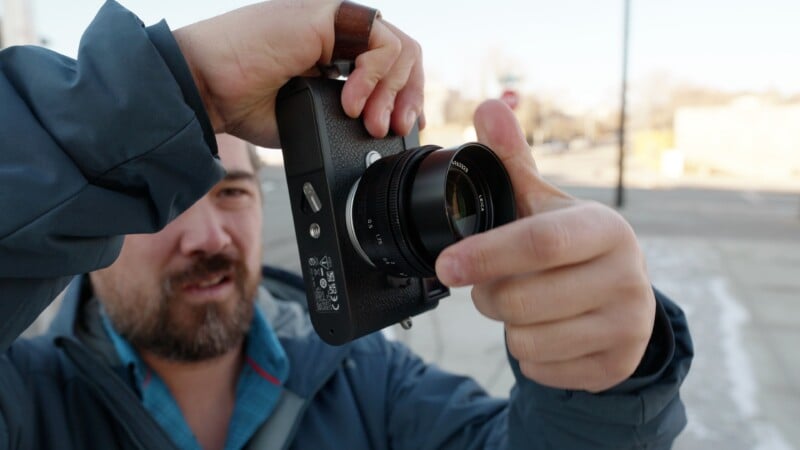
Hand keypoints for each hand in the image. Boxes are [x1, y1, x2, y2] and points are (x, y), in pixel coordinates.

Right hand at [173, 0, 423, 147]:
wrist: (209, 89)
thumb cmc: (244, 102)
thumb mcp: (312, 117)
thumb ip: (346, 117)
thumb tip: (380, 132)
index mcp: (335, 52)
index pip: (391, 66)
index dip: (404, 98)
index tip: (399, 130)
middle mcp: (338, 32)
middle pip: (403, 56)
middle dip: (407, 100)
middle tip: (390, 129)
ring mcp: (335, 21)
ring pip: (399, 49)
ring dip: (392, 93)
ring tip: (367, 121)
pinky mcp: (329, 15)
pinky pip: (381, 43)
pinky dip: (375, 79)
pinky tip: (348, 101)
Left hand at [435, 100, 654, 391]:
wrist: (621, 301)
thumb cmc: (572, 247)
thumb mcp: (545, 205)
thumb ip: (513, 160)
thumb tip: (489, 105)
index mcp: (605, 229)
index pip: (539, 242)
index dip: (486, 255)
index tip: (446, 266)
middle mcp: (626, 276)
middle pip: (523, 299)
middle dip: (488, 296)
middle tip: (491, 285)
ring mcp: (627, 325)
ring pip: (527, 340)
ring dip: (508, 326)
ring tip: (525, 305)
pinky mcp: (616, 365)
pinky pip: (540, 370)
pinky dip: (529, 355)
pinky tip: (547, 332)